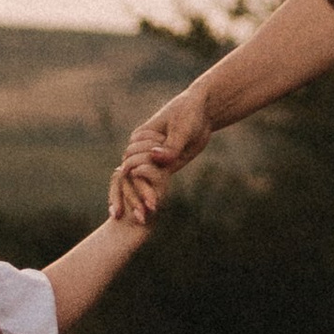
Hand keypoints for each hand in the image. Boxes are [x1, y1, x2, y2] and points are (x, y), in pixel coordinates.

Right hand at [113, 82, 214, 221]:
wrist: (201, 110)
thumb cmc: (189, 113)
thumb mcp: (182, 129)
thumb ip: (171, 146)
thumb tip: (156, 158)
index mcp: (139, 138)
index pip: (132, 166)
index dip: (137, 186)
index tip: (146, 203)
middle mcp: (141, 149)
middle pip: (132, 179)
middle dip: (134, 199)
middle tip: (141, 220)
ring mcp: (151, 158)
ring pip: (139, 183)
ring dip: (138, 202)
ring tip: (142, 223)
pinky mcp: (164, 164)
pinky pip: (152, 182)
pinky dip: (148, 196)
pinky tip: (150, 215)